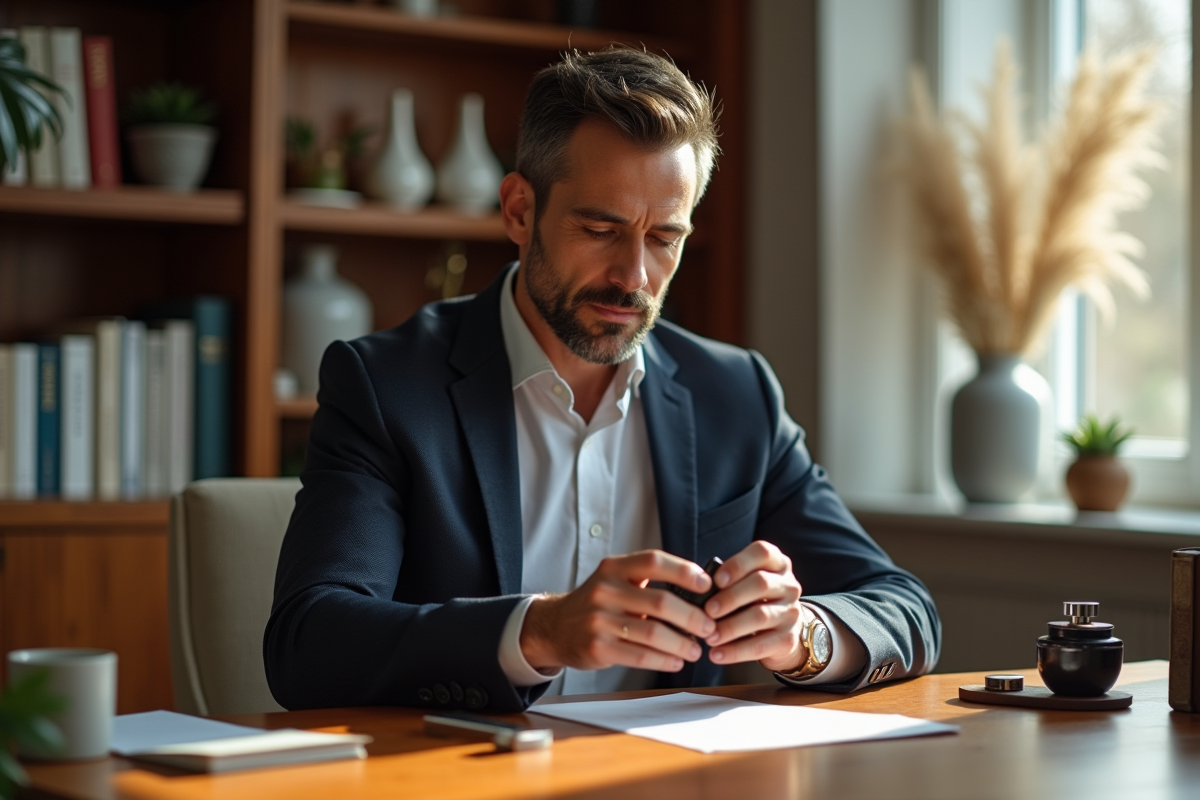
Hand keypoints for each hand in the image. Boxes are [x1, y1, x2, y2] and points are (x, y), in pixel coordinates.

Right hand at [520, 550, 716, 672]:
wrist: (555, 627)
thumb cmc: (597, 603)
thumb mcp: (614, 580)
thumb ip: (647, 582)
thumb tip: (698, 592)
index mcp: (614, 568)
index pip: (654, 561)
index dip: (684, 571)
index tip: (707, 584)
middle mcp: (605, 590)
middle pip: (661, 602)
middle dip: (693, 617)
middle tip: (709, 627)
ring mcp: (600, 620)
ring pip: (654, 633)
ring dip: (683, 644)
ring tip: (696, 649)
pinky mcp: (598, 647)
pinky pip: (641, 656)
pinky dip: (665, 660)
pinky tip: (676, 660)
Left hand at [702, 541, 806, 671]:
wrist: (779, 631)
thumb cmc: (752, 600)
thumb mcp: (745, 583)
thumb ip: (728, 582)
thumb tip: (699, 591)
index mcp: (776, 563)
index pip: (762, 553)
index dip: (738, 564)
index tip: (717, 580)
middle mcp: (788, 585)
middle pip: (761, 584)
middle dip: (730, 597)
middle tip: (708, 610)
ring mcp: (792, 612)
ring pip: (760, 616)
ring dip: (730, 627)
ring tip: (708, 636)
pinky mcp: (788, 639)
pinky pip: (760, 645)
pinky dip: (735, 651)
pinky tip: (717, 654)